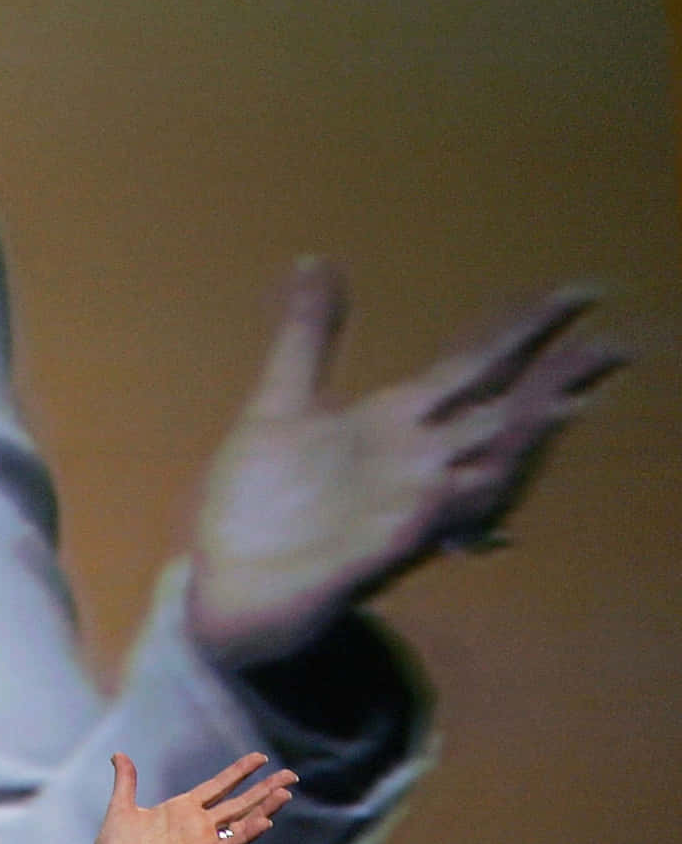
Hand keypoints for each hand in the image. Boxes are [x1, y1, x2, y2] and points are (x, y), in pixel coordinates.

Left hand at [93, 751, 295, 843]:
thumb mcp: (122, 804)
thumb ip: (126, 780)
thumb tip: (119, 755)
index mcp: (182, 808)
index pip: (219, 786)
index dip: (239, 772)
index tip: (260, 758)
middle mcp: (196, 824)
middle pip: (238, 802)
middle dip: (264, 789)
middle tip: (291, 775)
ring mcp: (199, 840)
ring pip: (239, 822)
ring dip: (263, 808)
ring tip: (285, 794)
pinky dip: (246, 834)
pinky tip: (265, 822)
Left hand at [187, 259, 622, 666]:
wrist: (222, 585)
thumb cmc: (258, 502)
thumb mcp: (279, 402)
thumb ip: (305, 333)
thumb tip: (316, 257)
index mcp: (392, 423)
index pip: (473, 367)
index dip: (523, 330)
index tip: (580, 292)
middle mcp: (413, 464)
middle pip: (500, 414)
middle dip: (558, 380)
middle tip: (621, 343)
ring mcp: (401, 508)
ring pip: (484, 469)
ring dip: (524, 437)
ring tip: (568, 395)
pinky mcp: (373, 552)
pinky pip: (429, 525)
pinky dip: (459, 499)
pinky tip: (480, 471)